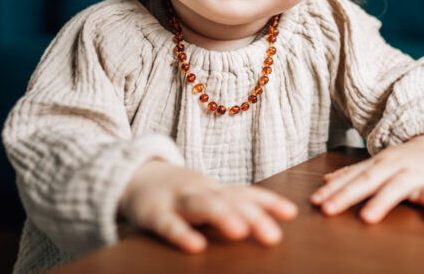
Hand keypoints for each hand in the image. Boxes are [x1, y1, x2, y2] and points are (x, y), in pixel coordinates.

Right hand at [118, 160, 297, 252]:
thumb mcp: (206, 196)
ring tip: (240, 232)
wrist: (132, 177)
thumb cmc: (178, 194)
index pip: (246, 193)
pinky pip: (169, 225)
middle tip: (274, 236)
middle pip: (230, 200)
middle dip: (253, 217)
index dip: (268, 202)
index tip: (291, 212)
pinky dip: (182, 235)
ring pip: (202, 206)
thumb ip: (232, 207)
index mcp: (215, 189)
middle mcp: (200, 191)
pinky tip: (197, 247)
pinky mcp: (154, 214)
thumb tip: (266, 225)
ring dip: (222, 216)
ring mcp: (177, 200)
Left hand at [309, 135, 423, 224]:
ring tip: (368, 218)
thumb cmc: (406, 159)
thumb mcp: (379, 163)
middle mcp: (393, 167)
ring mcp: (414, 174)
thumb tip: (327, 179)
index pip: (351, 177)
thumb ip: (354, 172)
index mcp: (377, 164)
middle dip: (347, 195)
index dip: (333, 189)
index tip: (315, 202)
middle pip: (368, 181)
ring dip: (382, 202)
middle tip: (328, 210)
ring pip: (397, 187)